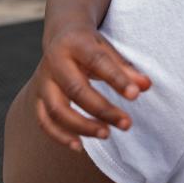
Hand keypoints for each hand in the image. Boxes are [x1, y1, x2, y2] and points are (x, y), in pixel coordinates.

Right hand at [33, 25, 151, 150]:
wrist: (60, 35)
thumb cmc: (90, 46)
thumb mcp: (107, 49)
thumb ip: (126, 68)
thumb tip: (146, 86)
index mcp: (75, 43)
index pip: (97, 62)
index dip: (116, 79)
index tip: (135, 95)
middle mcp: (54, 61)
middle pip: (75, 90)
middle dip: (102, 109)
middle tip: (127, 124)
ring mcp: (43, 80)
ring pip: (56, 109)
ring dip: (82, 126)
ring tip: (107, 134)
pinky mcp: (37, 96)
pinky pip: (44, 120)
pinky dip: (59, 135)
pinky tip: (79, 146)